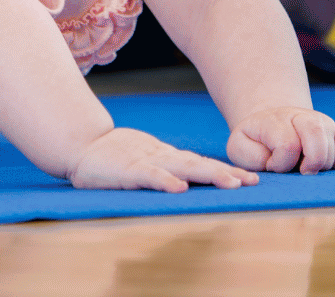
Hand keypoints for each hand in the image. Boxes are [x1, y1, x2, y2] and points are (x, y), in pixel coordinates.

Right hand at [69, 126, 257, 192]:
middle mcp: (163, 158)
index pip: (202, 165)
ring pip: (182, 168)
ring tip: (231, 183)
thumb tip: (191, 181)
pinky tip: (181, 188)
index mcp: (167, 159)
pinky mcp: (128, 171)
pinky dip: (166, 181)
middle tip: (253, 181)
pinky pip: (150, 177)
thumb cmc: (114, 158)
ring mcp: (147, 162)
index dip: (226, 171)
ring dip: (209, 174)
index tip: (252, 179)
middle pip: (200, 165)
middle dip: (227, 173)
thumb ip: (165, 169)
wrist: (81, 146)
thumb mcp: (144, 162)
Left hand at [228, 106, 334, 174]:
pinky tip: (315, 165)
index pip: (288, 145)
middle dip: (311, 162)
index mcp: (274, 119)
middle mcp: (300, 116)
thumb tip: (276, 164)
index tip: (271, 166)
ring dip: (320, 167)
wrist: (269, 128)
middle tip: (300, 172)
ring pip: (333, 148)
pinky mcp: (334, 133)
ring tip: (302, 167)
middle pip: (316, 135)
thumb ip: (252, 157)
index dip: (280, 164)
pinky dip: (333, 166)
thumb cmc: (254, 143)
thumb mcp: (240, 148)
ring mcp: (320, 122)